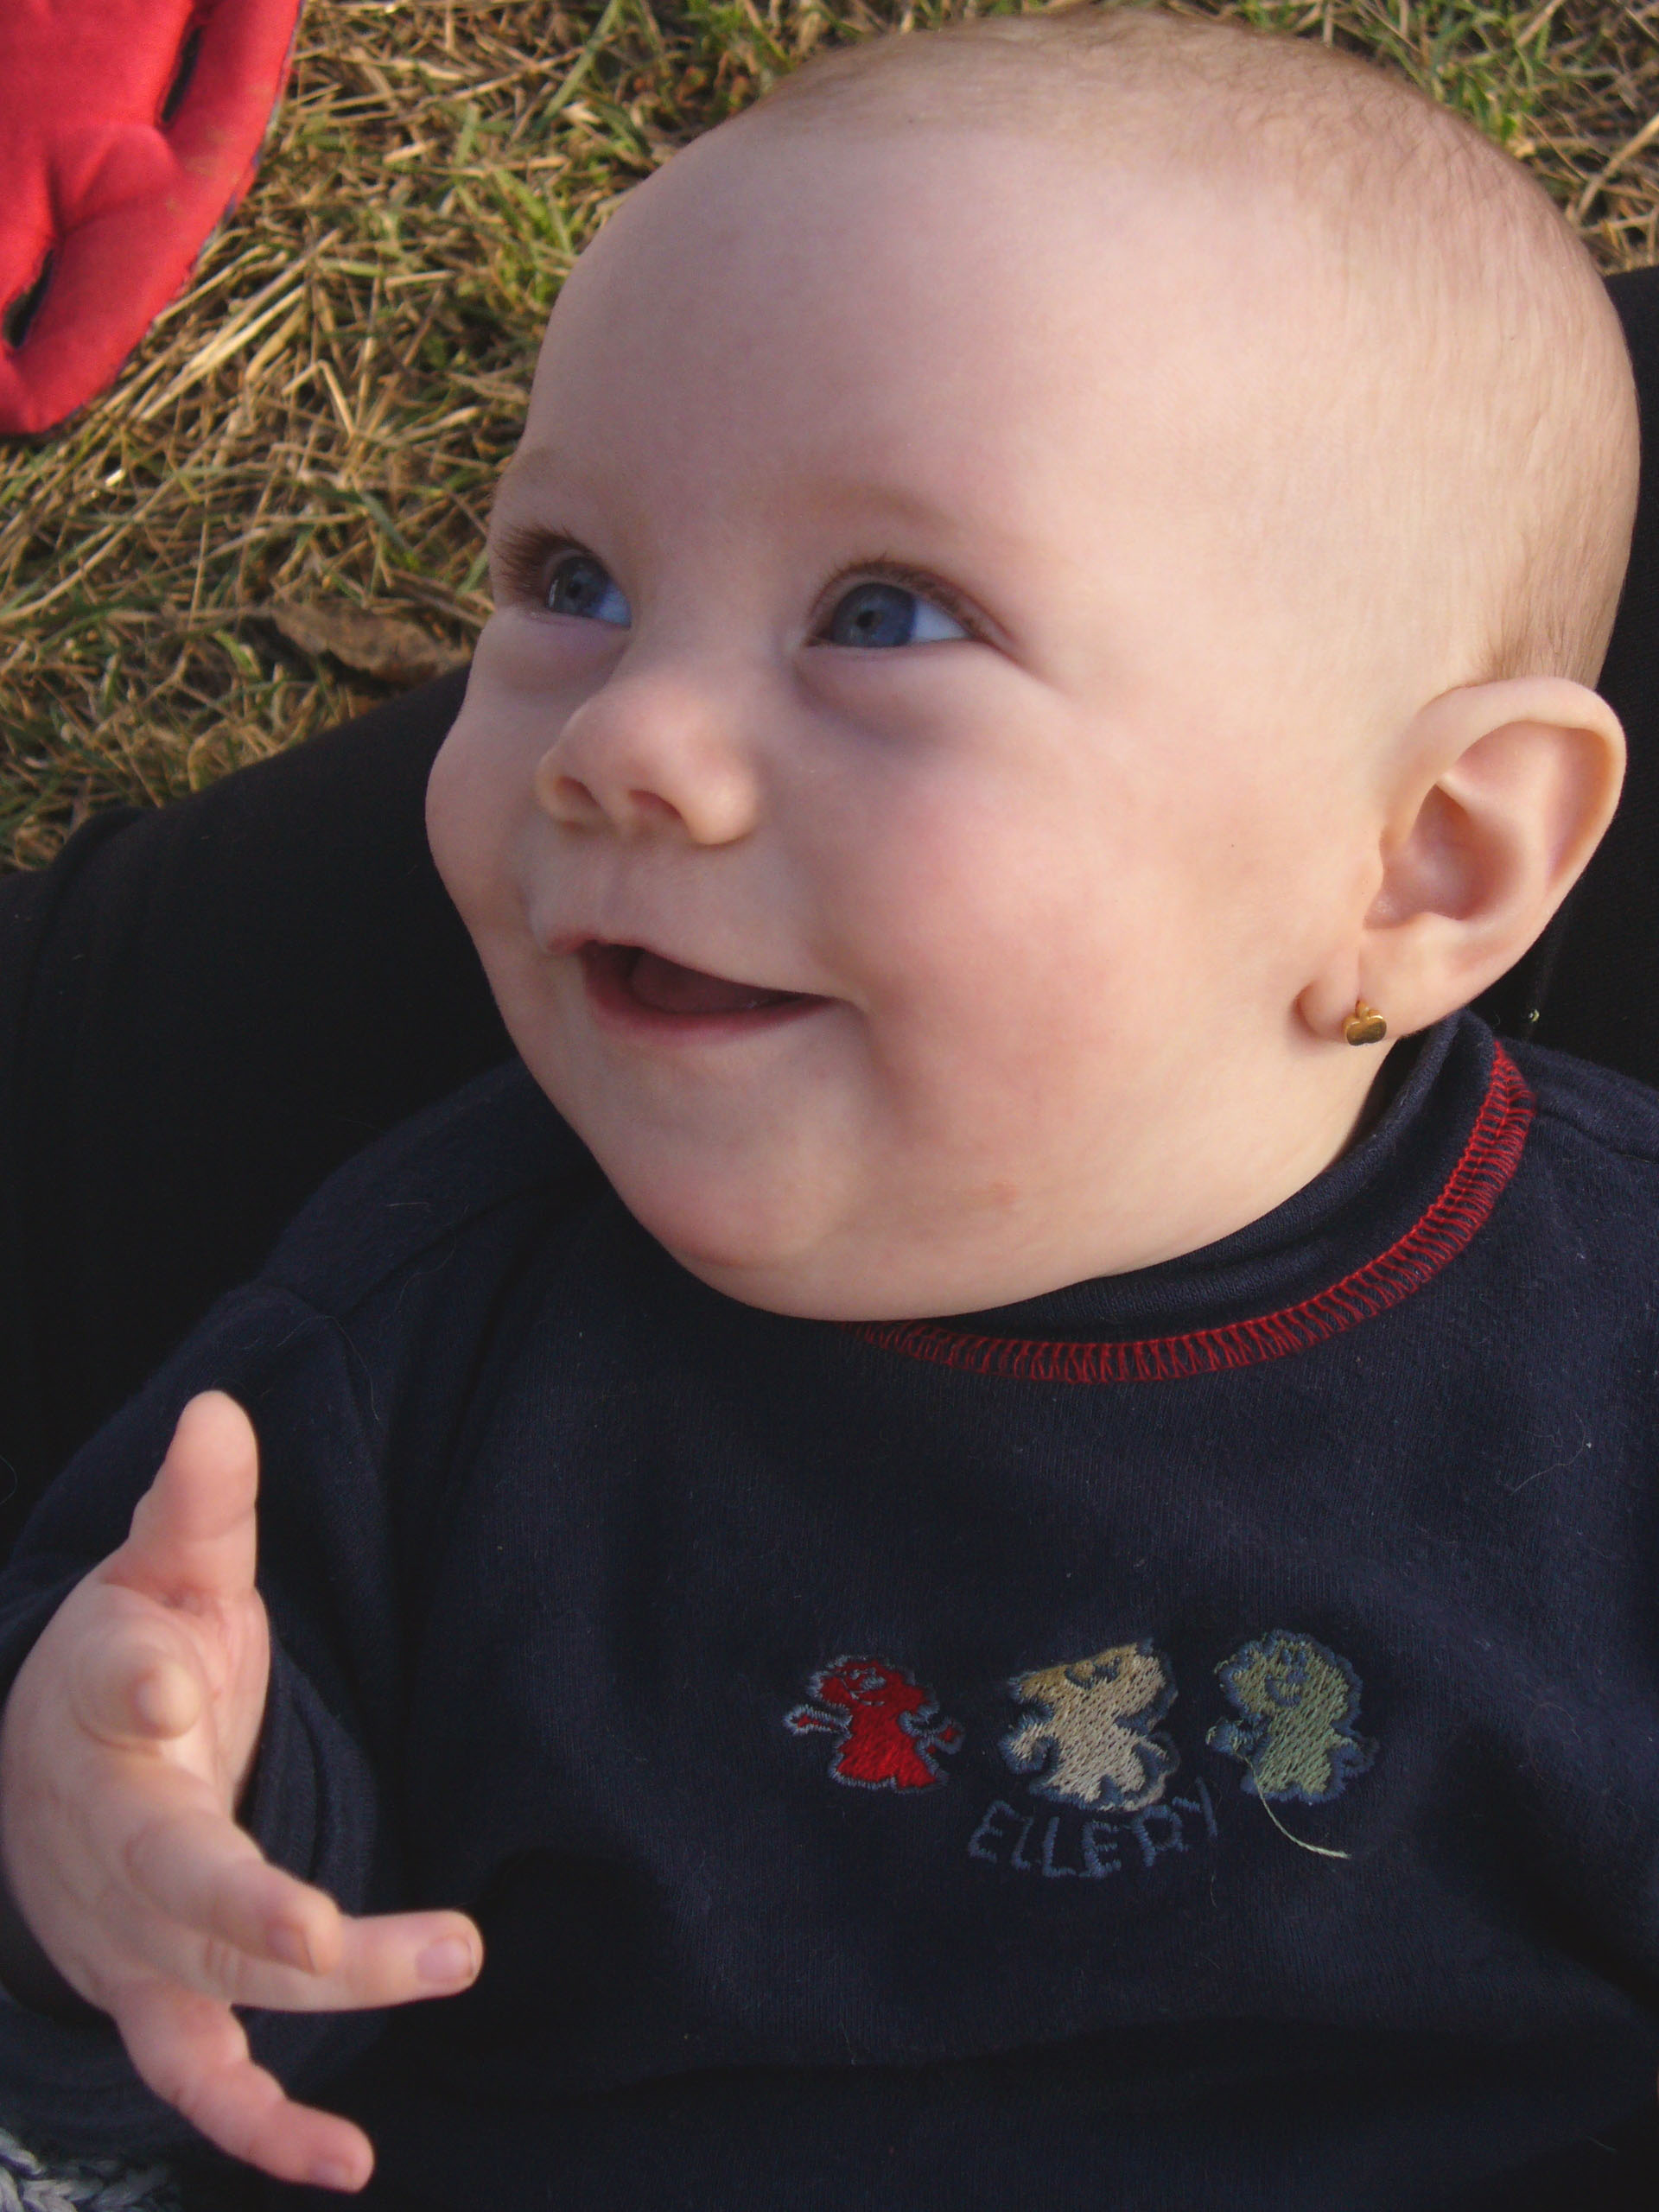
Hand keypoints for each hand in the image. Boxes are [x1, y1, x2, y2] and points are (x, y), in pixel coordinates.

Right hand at [0, 1392, 481, 2190]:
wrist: (40, 1777)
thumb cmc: (122, 1662)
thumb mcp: (159, 1573)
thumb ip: (196, 1507)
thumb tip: (219, 1407)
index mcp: (100, 1711)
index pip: (113, 1689)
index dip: (138, 1677)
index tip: (170, 1661)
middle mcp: (108, 1842)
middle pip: (190, 1881)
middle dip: (276, 1910)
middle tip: (363, 1926)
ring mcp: (130, 1937)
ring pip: (218, 1980)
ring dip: (327, 1989)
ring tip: (449, 1960)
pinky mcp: (158, 1995)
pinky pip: (203, 2078)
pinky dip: (264, 2127)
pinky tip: (349, 2163)